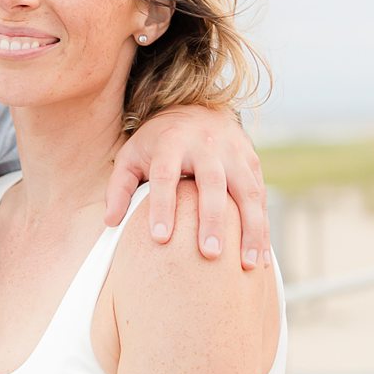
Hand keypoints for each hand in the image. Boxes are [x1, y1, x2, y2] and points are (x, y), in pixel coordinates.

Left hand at [105, 104, 268, 266]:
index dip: (162, 206)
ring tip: (248, 265)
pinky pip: (261, 196)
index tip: (160, 238)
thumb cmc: (157, 142)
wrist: (196, 108)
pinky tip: (261, 257)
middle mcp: (206, 144)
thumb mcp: (132, 156)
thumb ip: (119, 187)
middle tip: (209, 255)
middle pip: (212, 184)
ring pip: (247, 191)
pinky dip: (263, 227)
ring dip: (251, 229)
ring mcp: (233, 151)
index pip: (165, 175)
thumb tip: (111, 222)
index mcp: (171, 142)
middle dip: (212, 220)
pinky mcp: (252, 160)